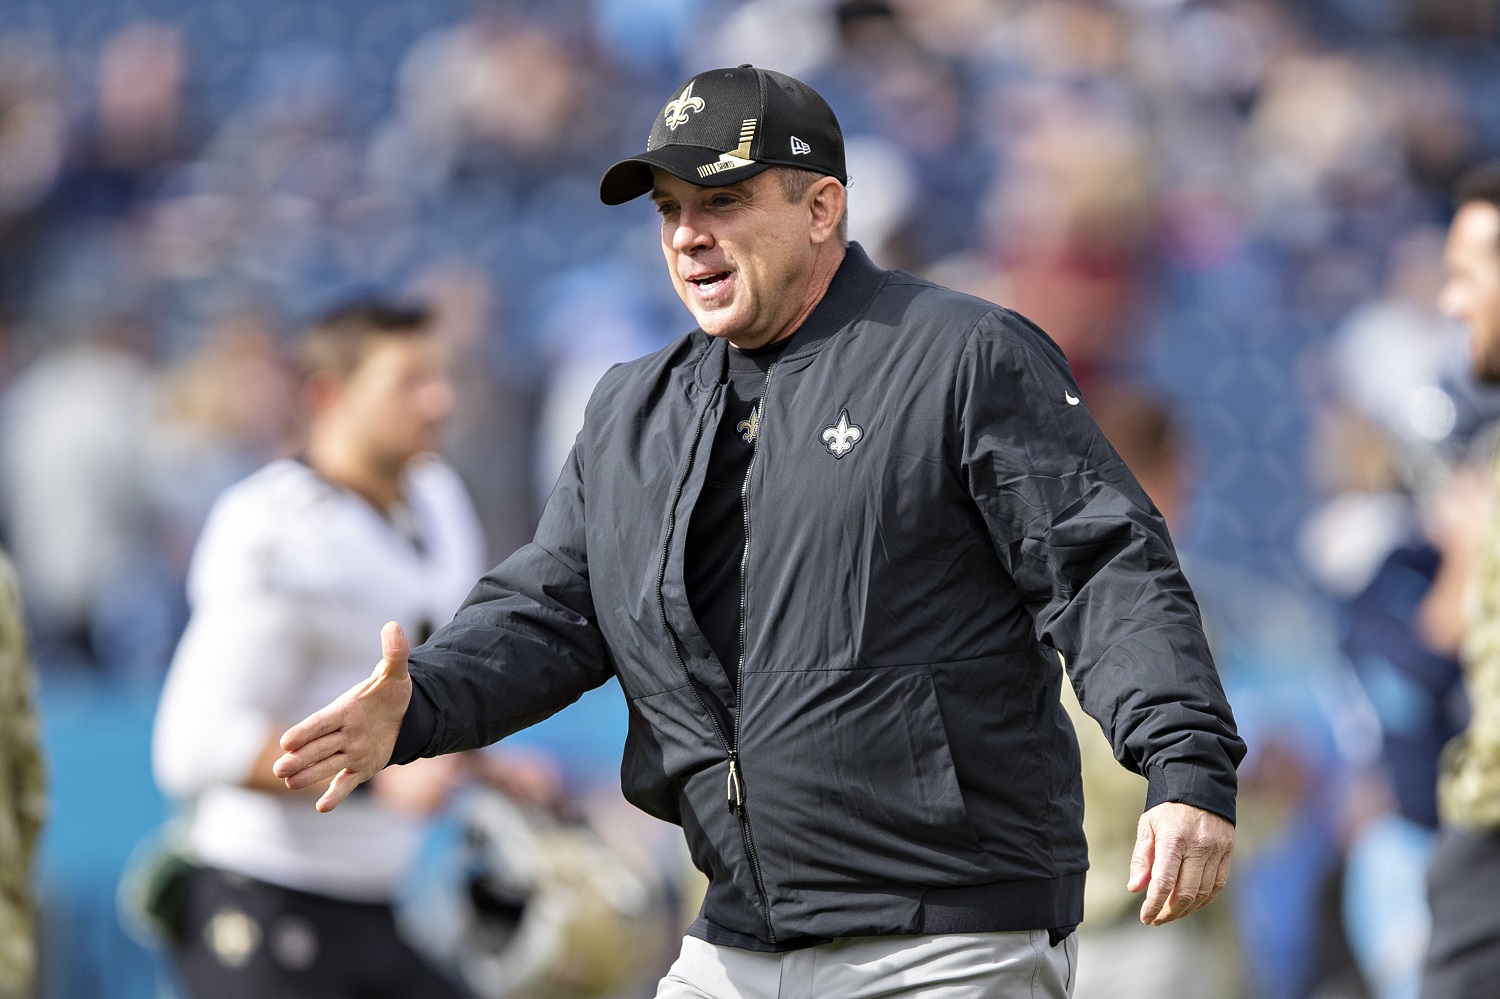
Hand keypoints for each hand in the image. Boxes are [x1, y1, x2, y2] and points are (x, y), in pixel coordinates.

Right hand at [273, 621, 413, 812]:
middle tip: (280, 768)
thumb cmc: (390, 692)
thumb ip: (394, 652)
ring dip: (310, 776)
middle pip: (318, 747)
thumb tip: (393, 626)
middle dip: (300, 758)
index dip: (305, 731)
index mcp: (345, 711)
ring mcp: (350, 753)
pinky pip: (346, 783)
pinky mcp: (361, 769)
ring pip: (327, 766)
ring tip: (290, 784)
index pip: (321, 722)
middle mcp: (343, 734)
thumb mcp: (395, 673)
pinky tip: (323, 807)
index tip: (288, 740)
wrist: (402, 714)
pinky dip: (336, 795)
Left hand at [1127, 801, 1233, 924]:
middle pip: (1185, 893)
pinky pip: (1217, 885)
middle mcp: (1198, 846)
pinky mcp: (1227, 853)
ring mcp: (1216, 850)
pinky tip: (1190, 905)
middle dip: (1169, 912)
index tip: (1145, 917)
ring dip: (1186, 910)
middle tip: (1157, 919)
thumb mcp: (1148, 826)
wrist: (1199, 786)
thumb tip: (1135, 888)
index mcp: (1174, 839)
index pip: (1164, 881)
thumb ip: (1142, 858)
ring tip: (1170, 913)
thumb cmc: (1168, 809)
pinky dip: (1203, 900)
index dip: (1154, 904)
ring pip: (1202, 893)